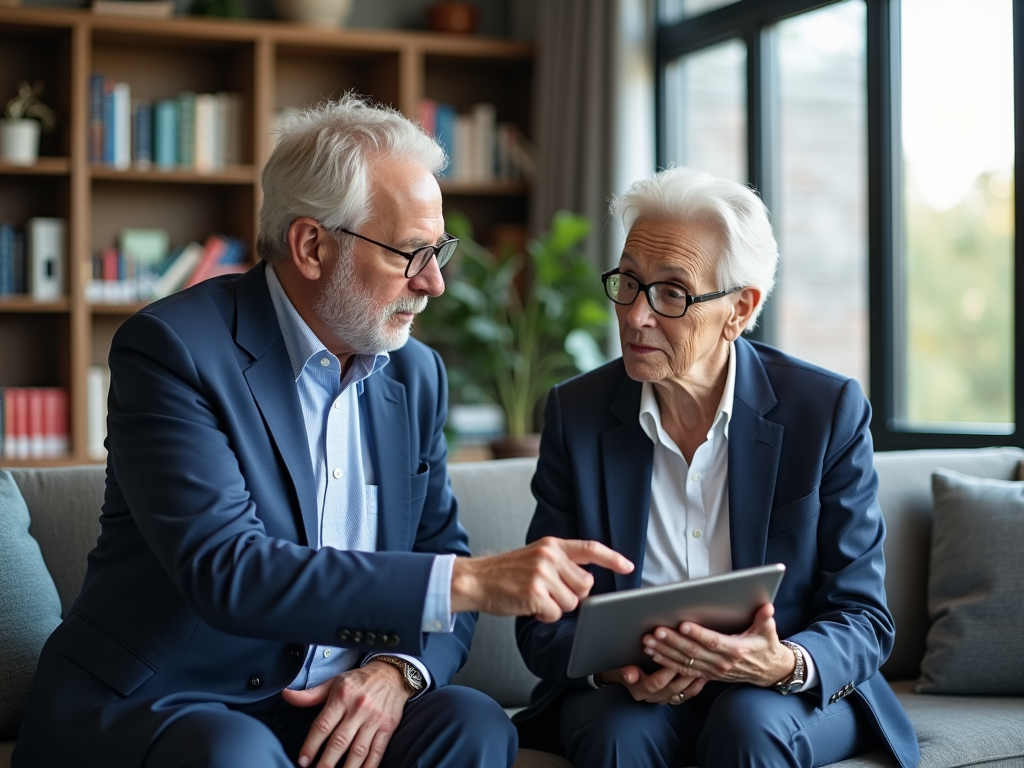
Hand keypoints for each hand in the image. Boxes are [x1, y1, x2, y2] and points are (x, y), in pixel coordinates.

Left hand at [280, 662, 411, 767]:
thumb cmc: (359, 680)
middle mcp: (358, 708)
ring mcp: (375, 719)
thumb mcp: (334, 682)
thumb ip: (310, 694)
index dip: (311, 745)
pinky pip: (377, 751)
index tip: (303, 761)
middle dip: (326, 763)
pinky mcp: (388, 727)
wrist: (392, 673)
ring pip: (358, 750)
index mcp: (342, 696)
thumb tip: (286, 695)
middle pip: (339, 741)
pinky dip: (369, 767)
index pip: (323, 725)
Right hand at [450, 537, 633, 621]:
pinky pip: (555, 613)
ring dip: (557, 607)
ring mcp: (542, 574)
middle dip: (572, 595)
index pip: (590, 548)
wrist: (475, 579)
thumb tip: (588, 583)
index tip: (629, 566)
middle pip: (585, 585)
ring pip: (573, 603)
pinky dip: (544, 616)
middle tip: (549, 592)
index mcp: (552, 545)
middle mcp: (549, 556)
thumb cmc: (507, 573)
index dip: (612, 558)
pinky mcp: (534, 593)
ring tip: (536, 598)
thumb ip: (561, 564)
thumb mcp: (536, 557)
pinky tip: (529, 606)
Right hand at [594, 664, 708, 704]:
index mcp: (639, 690)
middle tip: (695, 661)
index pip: (656, 682)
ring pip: (681, 693)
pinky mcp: (670, 698)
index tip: (676, 656)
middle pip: (672, 688)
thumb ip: (624, 673)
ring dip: (692, 680)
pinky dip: (695, 687)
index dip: (667, 670)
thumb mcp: (616, 670)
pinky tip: (703, 677)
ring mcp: (662, 699)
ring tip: (702, 667)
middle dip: (684, 673)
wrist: (620, 680)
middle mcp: (652, 698)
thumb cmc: (618, 670)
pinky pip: (686, 696)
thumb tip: (630, 675)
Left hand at [641, 603, 794, 687]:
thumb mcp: (769, 632)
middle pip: (693, 652)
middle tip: (655, 631)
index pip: (713, 641)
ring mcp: (713, 671)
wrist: (768, 672)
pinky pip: (684, 670)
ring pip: (685, 662)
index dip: (697, 634)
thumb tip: (767, 607)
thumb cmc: (766, 647)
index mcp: (736, 650)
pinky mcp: (707, 675)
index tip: (683, 625)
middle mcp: (722, 663)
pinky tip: (653, 654)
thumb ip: (765, 619)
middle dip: (673, 642)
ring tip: (648, 642)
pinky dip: (667, 663)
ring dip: (665, 652)